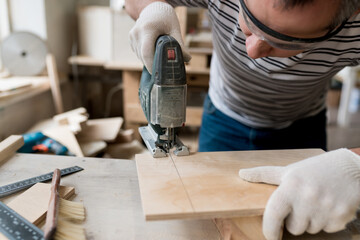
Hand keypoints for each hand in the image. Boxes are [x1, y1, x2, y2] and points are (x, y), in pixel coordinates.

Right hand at [129, 2, 190, 73]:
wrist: (153, 8)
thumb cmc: (165, 17)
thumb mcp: (175, 29)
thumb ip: (180, 45)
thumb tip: (187, 59)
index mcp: (147, 29)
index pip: (147, 52)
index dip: (151, 65)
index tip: (157, 74)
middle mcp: (137, 32)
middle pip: (143, 56)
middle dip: (152, 64)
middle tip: (162, 71)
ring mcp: (132, 35)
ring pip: (139, 55)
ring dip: (149, 60)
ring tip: (159, 59)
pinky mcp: (131, 38)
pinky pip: (138, 52)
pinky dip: (145, 55)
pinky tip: (153, 52)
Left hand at [239, 148, 359, 239]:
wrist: (351, 168)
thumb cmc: (314, 170)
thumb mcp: (289, 170)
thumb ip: (264, 174)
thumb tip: (241, 173)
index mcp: (291, 185)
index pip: (274, 213)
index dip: (269, 229)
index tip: (270, 236)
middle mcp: (308, 197)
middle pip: (293, 228)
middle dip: (295, 221)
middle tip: (302, 205)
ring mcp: (326, 208)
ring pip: (310, 230)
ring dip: (311, 221)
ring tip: (317, 202)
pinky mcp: (341, 216)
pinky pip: (327, 229)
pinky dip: (327, 222)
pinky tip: (330, 205)